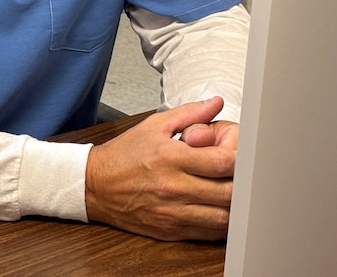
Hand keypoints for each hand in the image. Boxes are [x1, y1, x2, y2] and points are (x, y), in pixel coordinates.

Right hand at [84, 98, 235, 240]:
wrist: (95, 185)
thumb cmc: (125, 154)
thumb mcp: (155, 125)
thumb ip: (189, 113)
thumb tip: (215, 102)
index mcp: (171, 157)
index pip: (223, 162)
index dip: (239, 158)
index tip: (237, 153)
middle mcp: (174, 187)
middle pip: (229, 192)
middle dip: (241, 182)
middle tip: (239, 173)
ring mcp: (173, 212)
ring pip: (223, 217)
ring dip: (234, 205)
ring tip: (230, 190)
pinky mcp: (171, 231)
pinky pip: (208, 233)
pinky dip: (220, 223)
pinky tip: (218, 208)